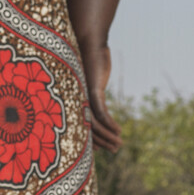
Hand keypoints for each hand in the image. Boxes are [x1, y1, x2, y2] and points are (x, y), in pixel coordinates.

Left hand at [79, 38, 121, 152]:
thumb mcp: (91, 78)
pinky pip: (101, 113)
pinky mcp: (92, 91)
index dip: (91, 139)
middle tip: (113, 151)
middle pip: (88, 128)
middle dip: (100, 142)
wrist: (88, 43)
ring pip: (95, 124)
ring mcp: (83, 96)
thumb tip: (95, 92)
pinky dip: (109, 124)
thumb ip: (92, 88)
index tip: (100, 150)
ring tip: (118, 145)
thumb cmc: (87, 59)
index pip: (82, 125)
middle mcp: (77, 100)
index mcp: (75, 100)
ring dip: (107, 136)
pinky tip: (118, 131)